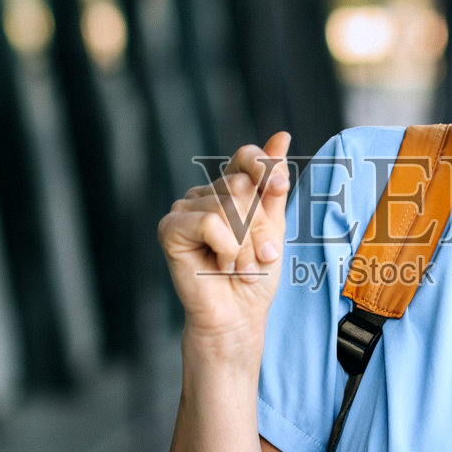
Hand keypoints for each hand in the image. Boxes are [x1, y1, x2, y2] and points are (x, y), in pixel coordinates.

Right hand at [158, 133, 291, 339]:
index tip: (278, 188)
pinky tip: (218, 265)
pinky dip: (226, 249)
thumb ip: (273, 184)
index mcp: (228, 189)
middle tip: (255, 255)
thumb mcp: (274, 225)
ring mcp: (184, 208)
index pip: (246, 157)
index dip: (264, 169)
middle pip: (242, 186)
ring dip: (245, 247)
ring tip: (237, 266)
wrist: (238, 315)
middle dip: (258, 228)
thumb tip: (280, 137)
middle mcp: (203, 194)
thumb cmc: (255, 274)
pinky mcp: (170, 228)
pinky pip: (211, 223)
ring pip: (229, 207)